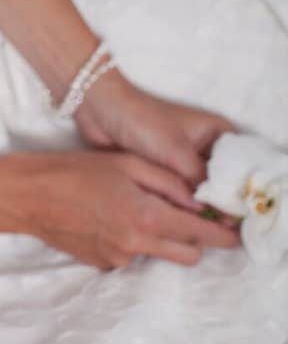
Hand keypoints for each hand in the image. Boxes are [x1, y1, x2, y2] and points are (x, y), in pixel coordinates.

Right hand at [6, 148, 242, 270]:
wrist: (27, 195)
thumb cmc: (74, 170)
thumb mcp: (126, 163)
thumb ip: (169, 182)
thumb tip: (198, 200)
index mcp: (147, 217)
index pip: (201, 234)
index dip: (223, 235)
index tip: (235, 234)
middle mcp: (137, 245)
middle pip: (187, 255)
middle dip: (193, 239)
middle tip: (181, 214)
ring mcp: (119, 259)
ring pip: (158, 254)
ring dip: (158, 237)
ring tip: (129, 206)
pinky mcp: (103, 265)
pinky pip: (131, 254)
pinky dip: (130, 239)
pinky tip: (107, 218)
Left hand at [73, 75, 240, 216]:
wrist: (102, 111)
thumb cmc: (144, 123)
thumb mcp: (178, 153)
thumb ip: (201, 184)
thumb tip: (217, 217)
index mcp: (218, 134)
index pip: (241, 168)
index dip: (241, 193)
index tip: (239, 219)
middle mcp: (206, 147)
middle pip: (222, 182)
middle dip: (221, 205)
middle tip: (223, 233)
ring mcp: (185, 160)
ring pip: (201, 191)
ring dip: (201, 209)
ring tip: (204, 232)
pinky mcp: (165, 171)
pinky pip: (180, 194)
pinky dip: (183, 207)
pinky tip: (184, 225)